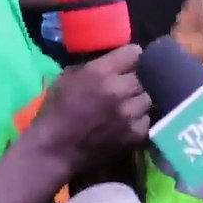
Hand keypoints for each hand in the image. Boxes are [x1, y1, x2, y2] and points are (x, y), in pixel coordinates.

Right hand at [33, 45, 150, 172]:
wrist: (55, 149)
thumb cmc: (56, 110)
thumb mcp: (68, 77)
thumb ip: (94, 66)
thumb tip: (113, 63)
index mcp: (101, 72)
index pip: (134, 53)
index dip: (130, 57)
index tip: (127, 62)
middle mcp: (119, 90)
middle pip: (143, 76)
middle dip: (134, 80)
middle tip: (125, 86)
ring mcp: (129, 113)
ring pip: (147, 98)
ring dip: (138, 100)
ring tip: (127, 105)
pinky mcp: (135, 134)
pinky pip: (146, 120)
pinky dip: (138, 120)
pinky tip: (127, 123)